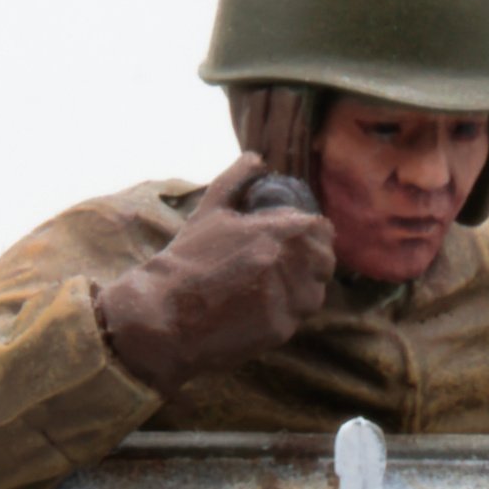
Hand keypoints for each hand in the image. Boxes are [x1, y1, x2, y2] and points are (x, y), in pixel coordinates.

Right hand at [95, 153, 334, 394]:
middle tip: (286, 270)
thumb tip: (256, 158)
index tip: (298, 243)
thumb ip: (236, 180)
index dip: (313, 235)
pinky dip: (282, 317)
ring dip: (300, 292)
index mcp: (280, 230)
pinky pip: (296, 321)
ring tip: (270, 292)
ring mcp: (288, 299)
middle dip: (310, 265)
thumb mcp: (210, 211)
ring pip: (314, 294)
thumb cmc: (187, 260)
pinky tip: (256, 313)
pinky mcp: (280, 330)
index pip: (322, 230)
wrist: (164, 312)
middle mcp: (290, 263)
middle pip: (324, 263)